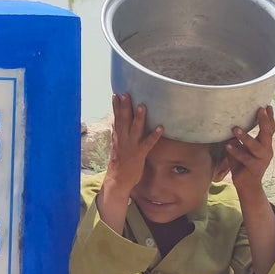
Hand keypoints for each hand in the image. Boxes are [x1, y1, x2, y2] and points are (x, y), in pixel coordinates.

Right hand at [96, 94, 161, 233]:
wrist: (118, 179)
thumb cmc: (119, 162)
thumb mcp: (115, 145)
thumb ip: (116, 132)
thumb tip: (114, 121)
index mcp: (118, 136)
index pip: (116, 118)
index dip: (116, 106)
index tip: (116, 94)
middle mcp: (123, 139)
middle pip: (123, 120)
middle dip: (124, 107)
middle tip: (125, 94)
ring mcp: (131, 147)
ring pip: (135, 129)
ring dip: (139, 118)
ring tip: (142, 106)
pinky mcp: (139, 155)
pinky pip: (147, 144)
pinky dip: (154, 136)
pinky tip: (161, 128)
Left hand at [227, 106, 274, 197]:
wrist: (246, 185)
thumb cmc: (242, 164)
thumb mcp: (240, 148)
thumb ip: (238, 138)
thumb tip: (228, 123)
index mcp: (265, 144)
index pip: (270, 129)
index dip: (269, 117)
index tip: (267, 105)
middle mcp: (266, 150)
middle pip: (268, 133)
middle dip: (264, 121)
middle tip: (259, 109)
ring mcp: (262, 159)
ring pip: (256, 146)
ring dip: (245, 137)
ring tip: (235, 129)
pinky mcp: (254, 168)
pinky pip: (245, 158)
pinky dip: (236, 151)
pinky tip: (228, 146)